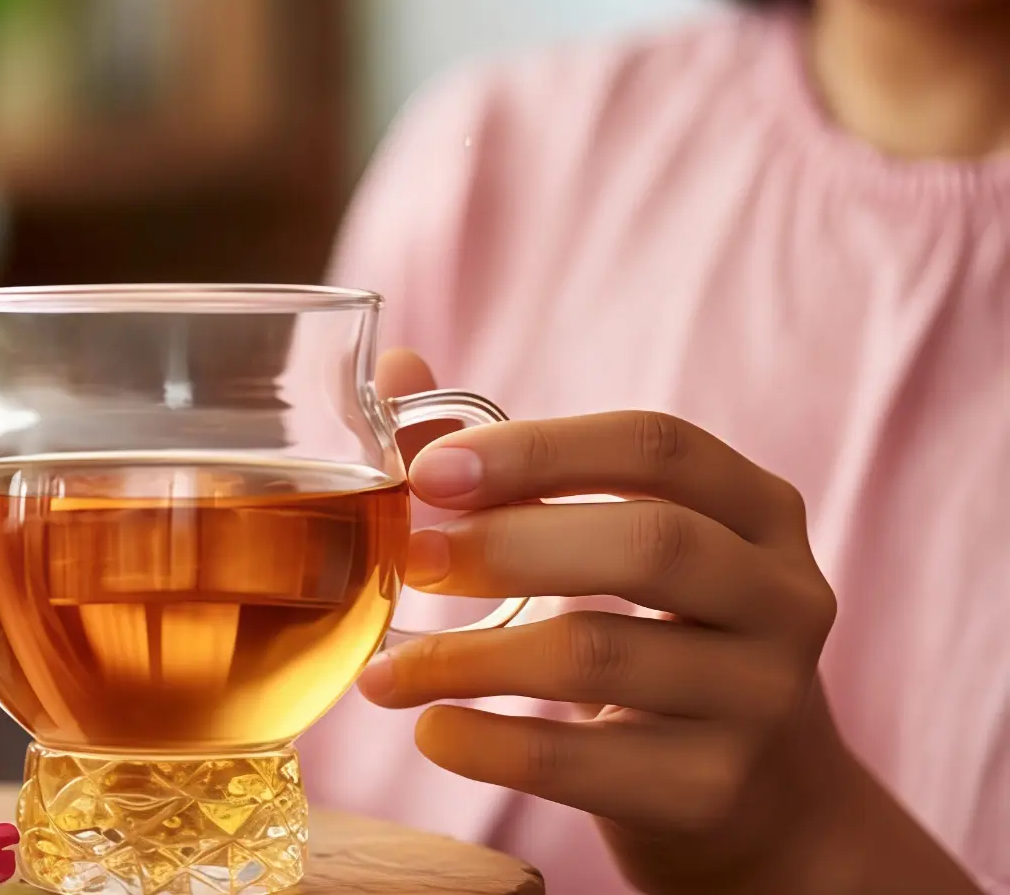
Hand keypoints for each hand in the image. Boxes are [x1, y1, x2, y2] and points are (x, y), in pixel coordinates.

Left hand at [360, 352, 972, 893]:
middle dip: (509, 545)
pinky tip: (432, 731)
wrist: (760, 802)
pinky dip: (491, 745)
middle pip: (648, 544)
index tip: (430, 473)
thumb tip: (400, 368)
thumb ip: (513, 466)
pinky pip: (583, 761)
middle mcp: (782, 595)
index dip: (539, 450)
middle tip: (413, 560)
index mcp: (757, 509)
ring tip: (387, 671)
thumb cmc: (658, 639)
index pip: (657, 446)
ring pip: (601, 658)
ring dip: (469, 657)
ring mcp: (761, 699)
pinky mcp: (715, 790)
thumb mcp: (615, 544)